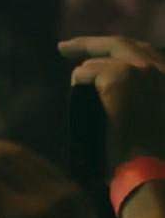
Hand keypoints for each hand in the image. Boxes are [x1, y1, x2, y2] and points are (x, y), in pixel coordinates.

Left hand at [60, 36, 164, 166]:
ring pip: (95, 64)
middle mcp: (160, 66)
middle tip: (63, 47)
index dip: (115, 47)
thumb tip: (103, 71)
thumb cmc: (152, 157)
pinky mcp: (118, 77)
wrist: (153, 173)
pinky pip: (83, 75)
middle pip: (118, 44)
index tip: (97, 51)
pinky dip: (78, 90)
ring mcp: (139, 69)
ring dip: (84, 83)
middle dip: (88, 43)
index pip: (142, 50)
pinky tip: (84, 108)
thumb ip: (140, 89)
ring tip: (86, 107)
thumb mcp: (154, 114)